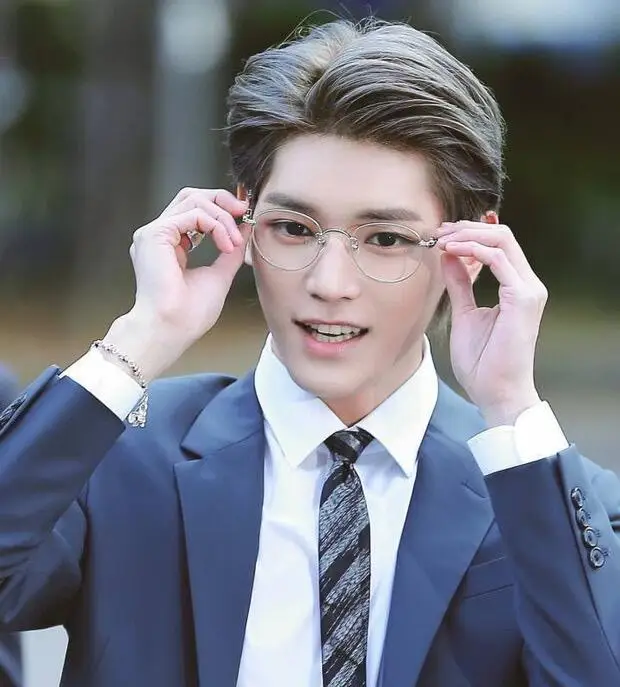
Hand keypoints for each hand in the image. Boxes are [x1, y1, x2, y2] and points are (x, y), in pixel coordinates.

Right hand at [103, 188, 248, 379]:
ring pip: (193, 200)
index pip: (194, 210)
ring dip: (223, 218)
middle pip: (191, 196)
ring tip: (233, 243)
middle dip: (221, 199)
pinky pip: (192, 214)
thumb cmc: (189, 314)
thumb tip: (245, 228)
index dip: (220, 207)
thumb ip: (231, 250)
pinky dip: (215, 224)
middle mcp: (159, 236)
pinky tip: (225, 244)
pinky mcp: (154, 234)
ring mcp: (154, 233)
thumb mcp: (220, 274)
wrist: (172, 329)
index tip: (243, 215)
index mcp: (170, 246)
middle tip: (243, 211)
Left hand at [438, 218, 547, 425]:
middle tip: (438, 232)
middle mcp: (527, 284)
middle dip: (466, 228)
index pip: (499, 244)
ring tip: (441, 240)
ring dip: (467, 235)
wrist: (496, 392)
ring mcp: (528, 290)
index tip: (440, 236)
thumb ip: (461, 284)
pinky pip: (498, 260)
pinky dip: (472, 250)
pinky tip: (451, 251)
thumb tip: (449, 257)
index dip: (469, 233)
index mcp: (516, 287)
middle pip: (502, 235)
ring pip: (502, 240)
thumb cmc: (482, 362)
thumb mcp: (464, 313)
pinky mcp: (523, 298)